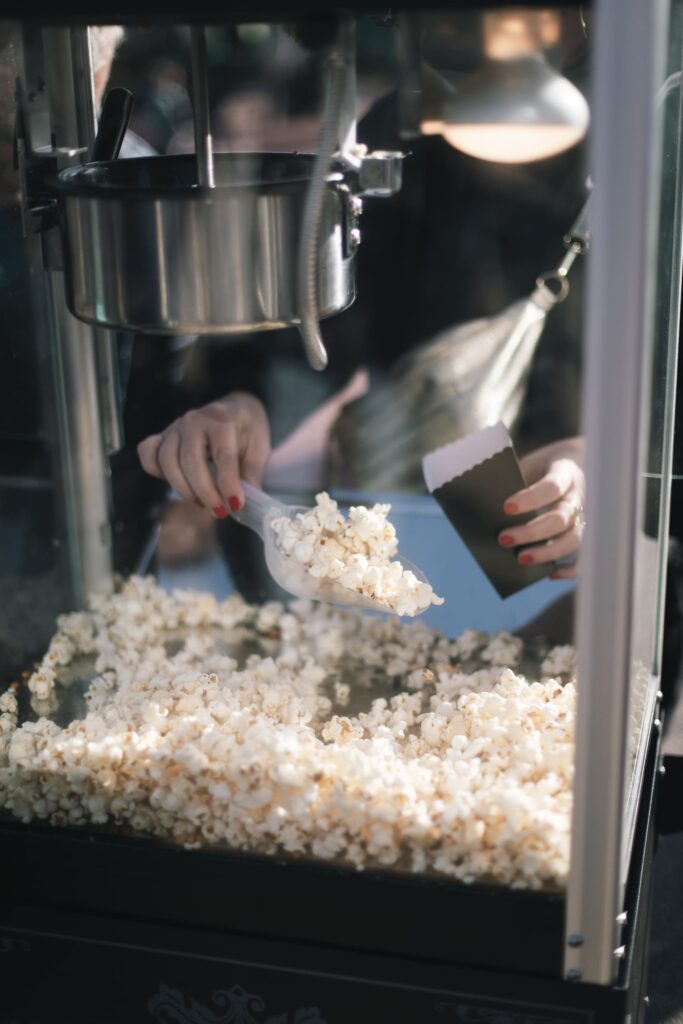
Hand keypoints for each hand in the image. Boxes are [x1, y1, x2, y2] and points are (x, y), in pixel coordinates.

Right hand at [137, 392, 269, 517]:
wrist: (236, 410)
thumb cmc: (247, 431)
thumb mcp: (259, 449)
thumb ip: (251, 475)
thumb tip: (242, 504)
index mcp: (223, 421)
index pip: (223, 456)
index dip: (228, 484)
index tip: (236, 505)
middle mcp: (195, 420)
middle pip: (191, 461)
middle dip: (205, 492)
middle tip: (220, 511)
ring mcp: (175, 427)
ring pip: (167, 461)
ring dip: (183, 489)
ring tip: (202, 502)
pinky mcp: (163, 435)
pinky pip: (148, 453)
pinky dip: (156, 471)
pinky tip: (177, 484)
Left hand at [498, 437, 584, 579]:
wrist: (565, 464)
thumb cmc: (539, 467)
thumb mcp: (526, 466)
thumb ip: (513, 484)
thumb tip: (486, 508)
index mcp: (565, 472)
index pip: (552, 486)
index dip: (530, 498)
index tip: (506, 507)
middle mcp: (579, 495)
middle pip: (560, 518)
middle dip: (531, 532)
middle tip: (503, 539)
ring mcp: (584, 516)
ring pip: (573, 539)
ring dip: (547, 552)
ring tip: (521, 559)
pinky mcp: (584, 533)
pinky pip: (585, 556)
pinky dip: (571, 569)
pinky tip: (550, 574)